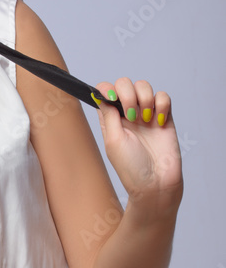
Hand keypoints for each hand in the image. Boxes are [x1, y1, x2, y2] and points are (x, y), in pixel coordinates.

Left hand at [95, 78, 182, 210]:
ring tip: (145, 119)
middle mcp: (127, 114)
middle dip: (127, 93)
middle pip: (125, 84)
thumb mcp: (113, 140)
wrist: (156, 183)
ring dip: (144, 98)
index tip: (112, 98)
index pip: (105, 91)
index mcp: (110, 119)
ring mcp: (146, 114)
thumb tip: (102, 94)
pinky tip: (158, 123)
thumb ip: (109, 115)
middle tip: (130, 115)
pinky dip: (162, 105)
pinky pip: (163, 97)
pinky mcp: (164, 117)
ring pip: (144, 87)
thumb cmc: (131, 168)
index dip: (107, 89)